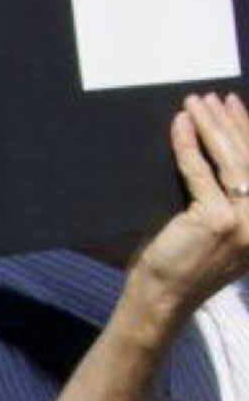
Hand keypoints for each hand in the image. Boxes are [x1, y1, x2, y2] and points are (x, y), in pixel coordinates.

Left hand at [130, 93, 248, 320]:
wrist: (161, 303)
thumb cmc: (179, 265)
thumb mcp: (213, 227)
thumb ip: (223, 195)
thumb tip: (213, 148)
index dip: (247, 129)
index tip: (233, 104)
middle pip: (247, 156)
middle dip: (228, 121)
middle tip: (211, 97)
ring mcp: (245, 220)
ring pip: (227, 159)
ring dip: (210, 125)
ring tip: (195, 103)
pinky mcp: (217, 220)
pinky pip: (198, 172)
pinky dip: (186, 145)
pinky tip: (179, 125)